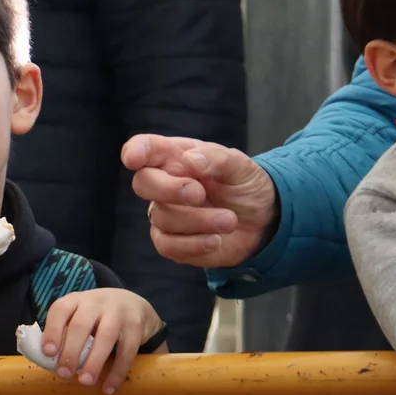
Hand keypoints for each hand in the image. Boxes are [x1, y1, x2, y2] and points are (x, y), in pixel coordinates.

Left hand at [39, 288, 163, 394]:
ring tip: (85, 382)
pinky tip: (109, 387)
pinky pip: (127, 350)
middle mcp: (96, 302)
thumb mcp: (80, 315)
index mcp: (76, 300)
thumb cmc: (97, 316)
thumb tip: (48, 362)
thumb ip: (65, 332)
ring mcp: (118, 311)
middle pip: (81, 325)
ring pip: (106, 336)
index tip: (48, 352)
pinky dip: (118, 371)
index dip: (53, 331)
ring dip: (94, 362)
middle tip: (64, 374)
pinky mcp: (136, 325)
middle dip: (71, 351)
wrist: (133, 304)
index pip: (60, 310)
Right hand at [122, 134, 278, 267]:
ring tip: (229, 220)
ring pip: (162, 217)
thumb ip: (218, 159)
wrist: (262, 221)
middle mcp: (164, 184)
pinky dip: (194, 244)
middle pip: (143, 183)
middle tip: (199, 194)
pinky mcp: (171, 242)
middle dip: (169, 189)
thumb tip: (190, 160)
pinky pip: (167, 246)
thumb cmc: (244, 186)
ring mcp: (165, 214)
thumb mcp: (242, 167)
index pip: (146, 148)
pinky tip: (216, 240)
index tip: (133, 159)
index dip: (135, 151)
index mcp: (176, 157)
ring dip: (199, 220)